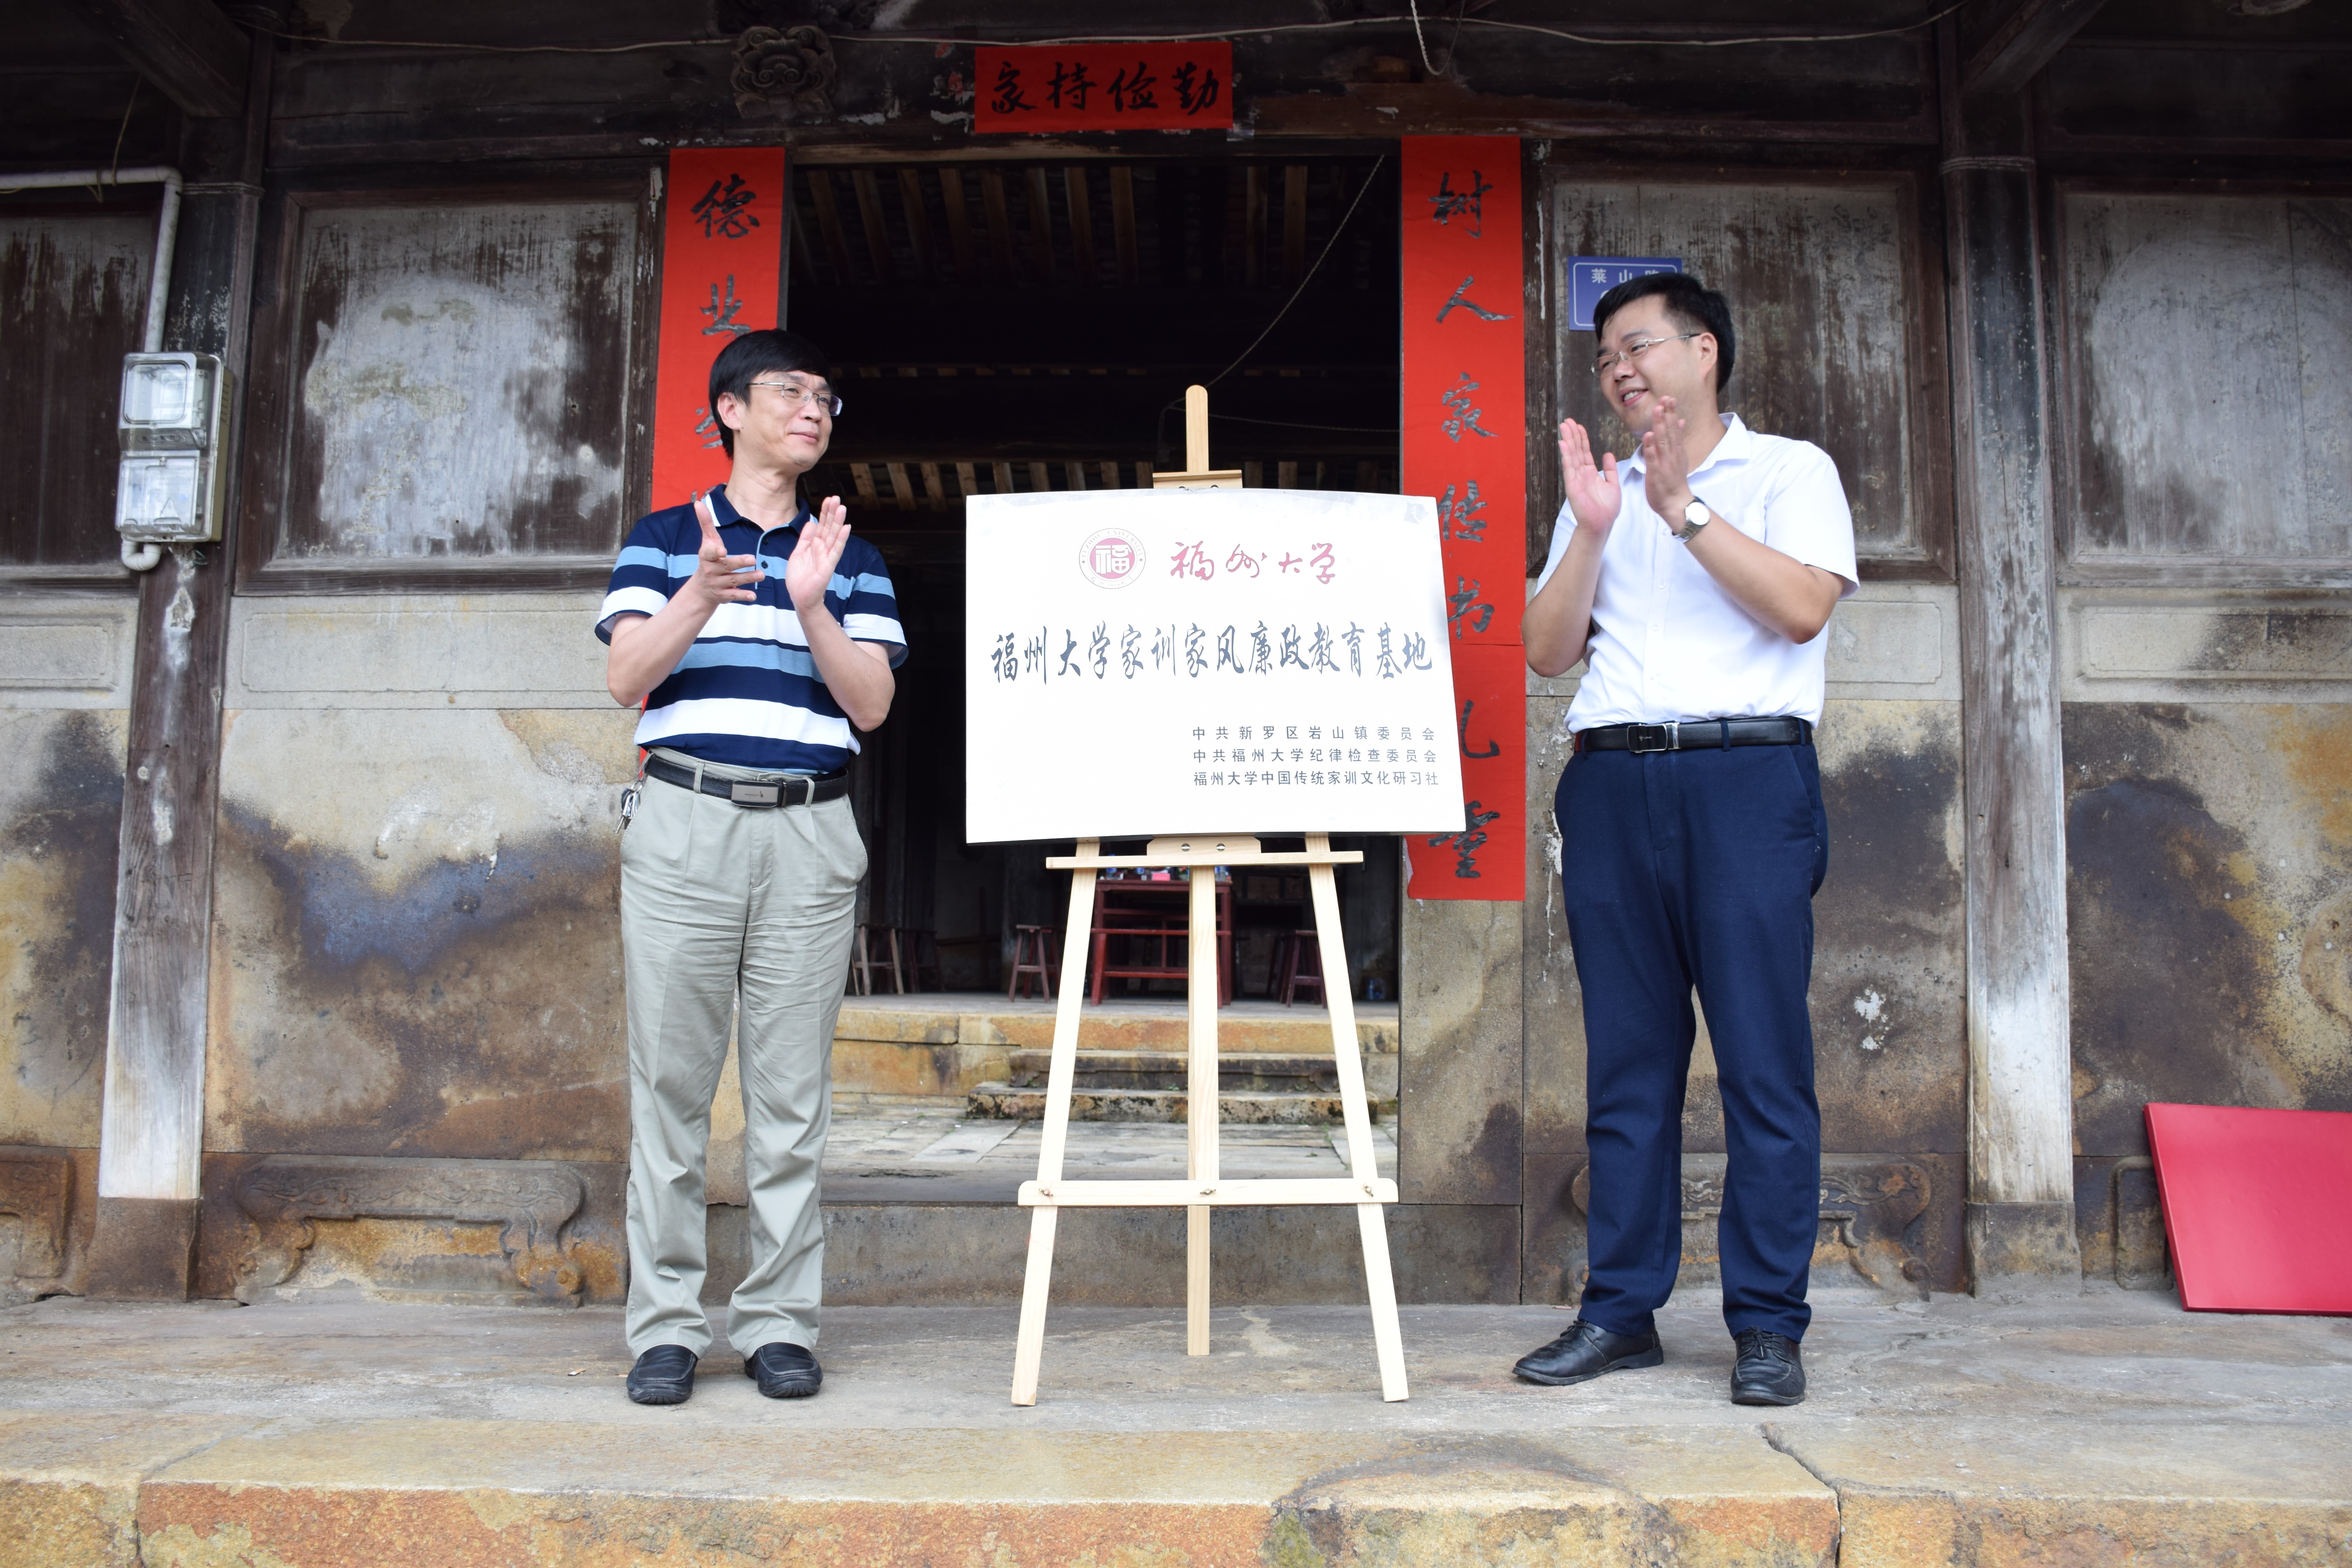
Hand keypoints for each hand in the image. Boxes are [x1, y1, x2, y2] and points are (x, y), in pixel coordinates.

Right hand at [688, 491, 761, 608]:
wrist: (701, 589)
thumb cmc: (708, 559)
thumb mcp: (706, 542)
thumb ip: (705, 523)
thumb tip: (698, 503)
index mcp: (706, 557)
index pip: (709, 554)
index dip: (715, 552)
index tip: (722, 550)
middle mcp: (711, 571)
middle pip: (726, 566)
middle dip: (738, 563)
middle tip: (752, 559)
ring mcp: (718, 584)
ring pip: (734, 581)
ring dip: (747, 578)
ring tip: (761, 574)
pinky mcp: (725, 595)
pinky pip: (734, 596)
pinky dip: (743, 596)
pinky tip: (754, 596)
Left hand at [785, 495, 851, 612]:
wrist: (800, 597)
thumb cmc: (799, 578)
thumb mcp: (798, 553)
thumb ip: (805, 538)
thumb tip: (811, 522)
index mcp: (814, 545)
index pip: (821, 525)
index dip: (824, 512)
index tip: (828, 499)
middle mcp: (822, 549)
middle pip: (829, 527)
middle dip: (832, 512)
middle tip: (836, 497)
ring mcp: (827, 556)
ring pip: (834, 535)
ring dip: (838, 521)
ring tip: (842, 507)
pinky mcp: (829, 565)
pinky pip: (836, 550)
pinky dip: (841, 539)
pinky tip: (847, 528)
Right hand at [1558, 419, 1621, 534]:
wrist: (1602, 525)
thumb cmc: (1607, 509)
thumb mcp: (1613, 484)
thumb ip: (1611, 469)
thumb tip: (1607, 454)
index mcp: (1591, 473)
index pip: (1585, 452)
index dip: (1582, 438)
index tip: (1578, 426)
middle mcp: (1581, 474)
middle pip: (1576, 450)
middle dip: (1572, 435)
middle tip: (1567, 421)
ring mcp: (1576, 479)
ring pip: (1571, 455)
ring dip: (1568, 440)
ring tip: (1564, 426)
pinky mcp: (1572, 486)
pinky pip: (1569, 467)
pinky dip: (1566, 455)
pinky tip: (1564, 443)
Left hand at [1640, 396, 1694, 524]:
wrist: (1676, 503)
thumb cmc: (1674, 481)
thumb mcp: (1679, 457)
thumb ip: (1677, 439)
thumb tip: (1680, 421)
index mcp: (1677, 450)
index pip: (1674, 427)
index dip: (1671, 413)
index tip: (1669, 398)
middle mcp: (1672, 454)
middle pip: (1669, 431)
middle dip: (1666, 414)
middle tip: (1665, 398)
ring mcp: (1665, 463)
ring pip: (1662, 441)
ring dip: (1659, 425)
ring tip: (1657, 410)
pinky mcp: (1656, 473)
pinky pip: (1652, 458)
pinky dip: (1650, 446)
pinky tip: (1648, 435)